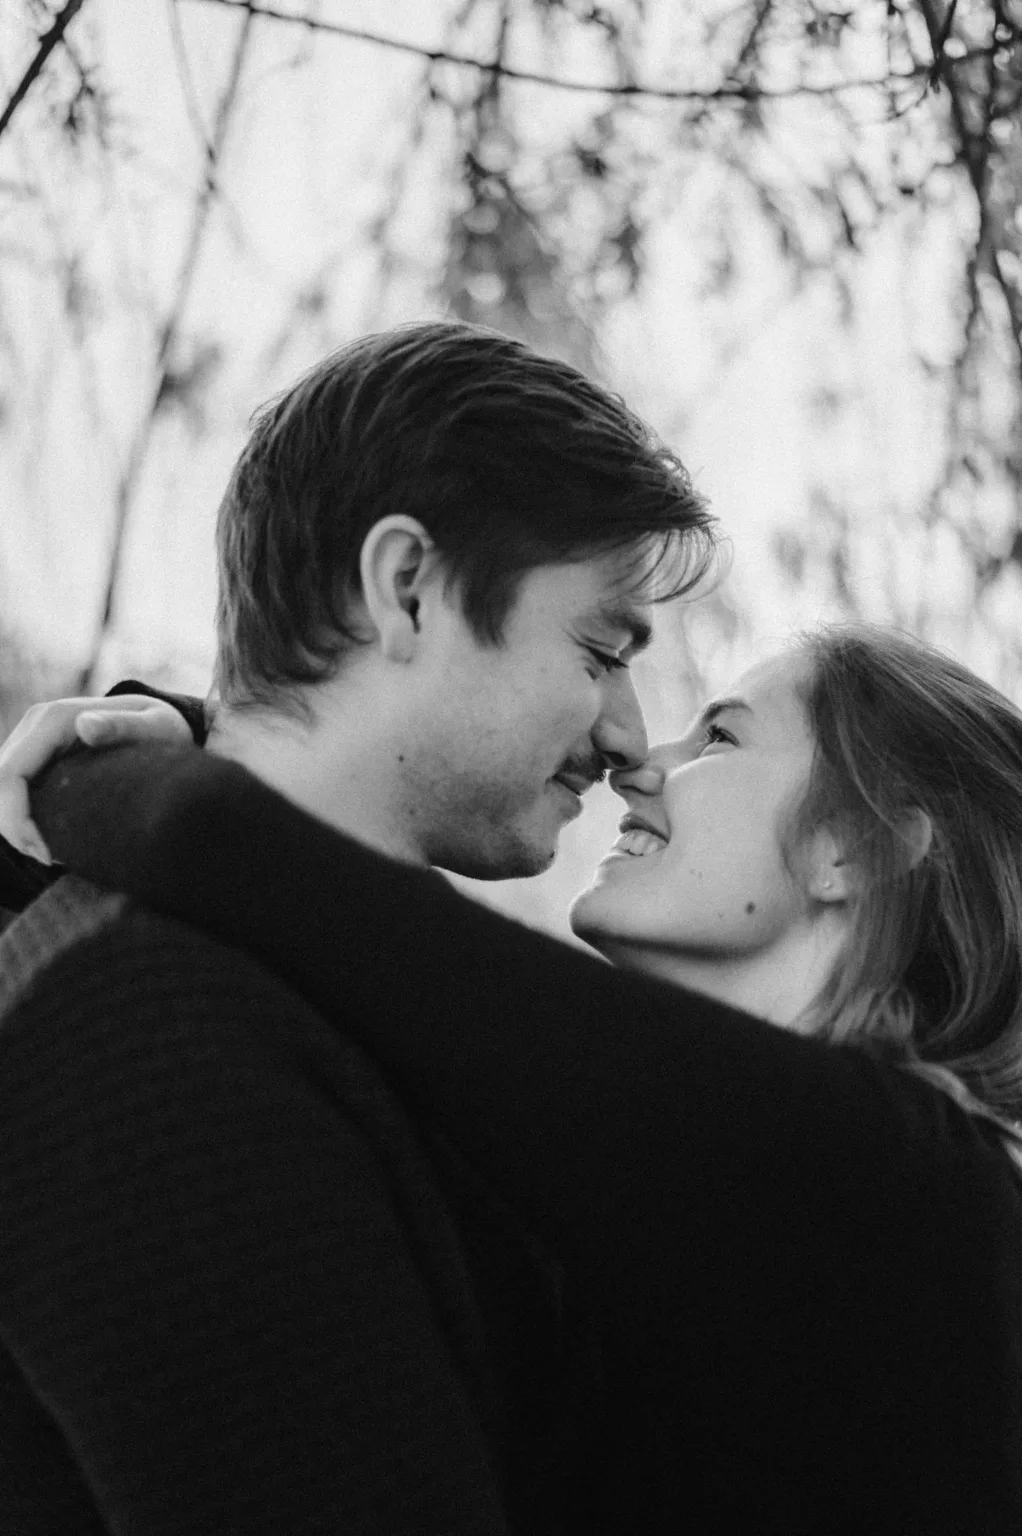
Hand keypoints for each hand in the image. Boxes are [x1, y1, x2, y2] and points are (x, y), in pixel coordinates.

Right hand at [0, 695, 191, 864]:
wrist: (163, 723)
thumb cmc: (163, 728)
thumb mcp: (153, 726)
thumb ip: (123, 726)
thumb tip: (84, 725)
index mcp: (53, 719)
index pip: (9, 774)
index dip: (16, 818)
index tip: (47, 853)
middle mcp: (35, 727)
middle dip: (15, 829)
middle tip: (52, 860)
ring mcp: (33, 743)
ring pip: (2, 792)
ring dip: (18, 828)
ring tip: (54, 855)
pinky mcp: (38, 760)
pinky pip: (16, 793)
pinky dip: (25, 821)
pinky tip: (53, 841)